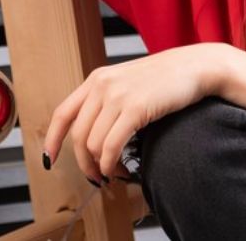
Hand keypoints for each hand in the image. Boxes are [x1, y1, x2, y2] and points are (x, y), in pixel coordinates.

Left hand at [42, 42, 230, 183]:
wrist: (196, 67)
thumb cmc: (166, 80)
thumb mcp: (128, 83)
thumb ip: (108, 101)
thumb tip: (93, 137)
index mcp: (97, 79)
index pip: (63, 113)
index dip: (52, 140)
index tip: (50, 159)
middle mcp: (102, 85)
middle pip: (77, 135)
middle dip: (83, 164)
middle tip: (96, 178)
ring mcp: (117, 95)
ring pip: (92, 144)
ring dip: (101, 167)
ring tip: (115, 173)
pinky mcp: (134, 108)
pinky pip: (111, 146)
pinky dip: (110, 164)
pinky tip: (119, 170)